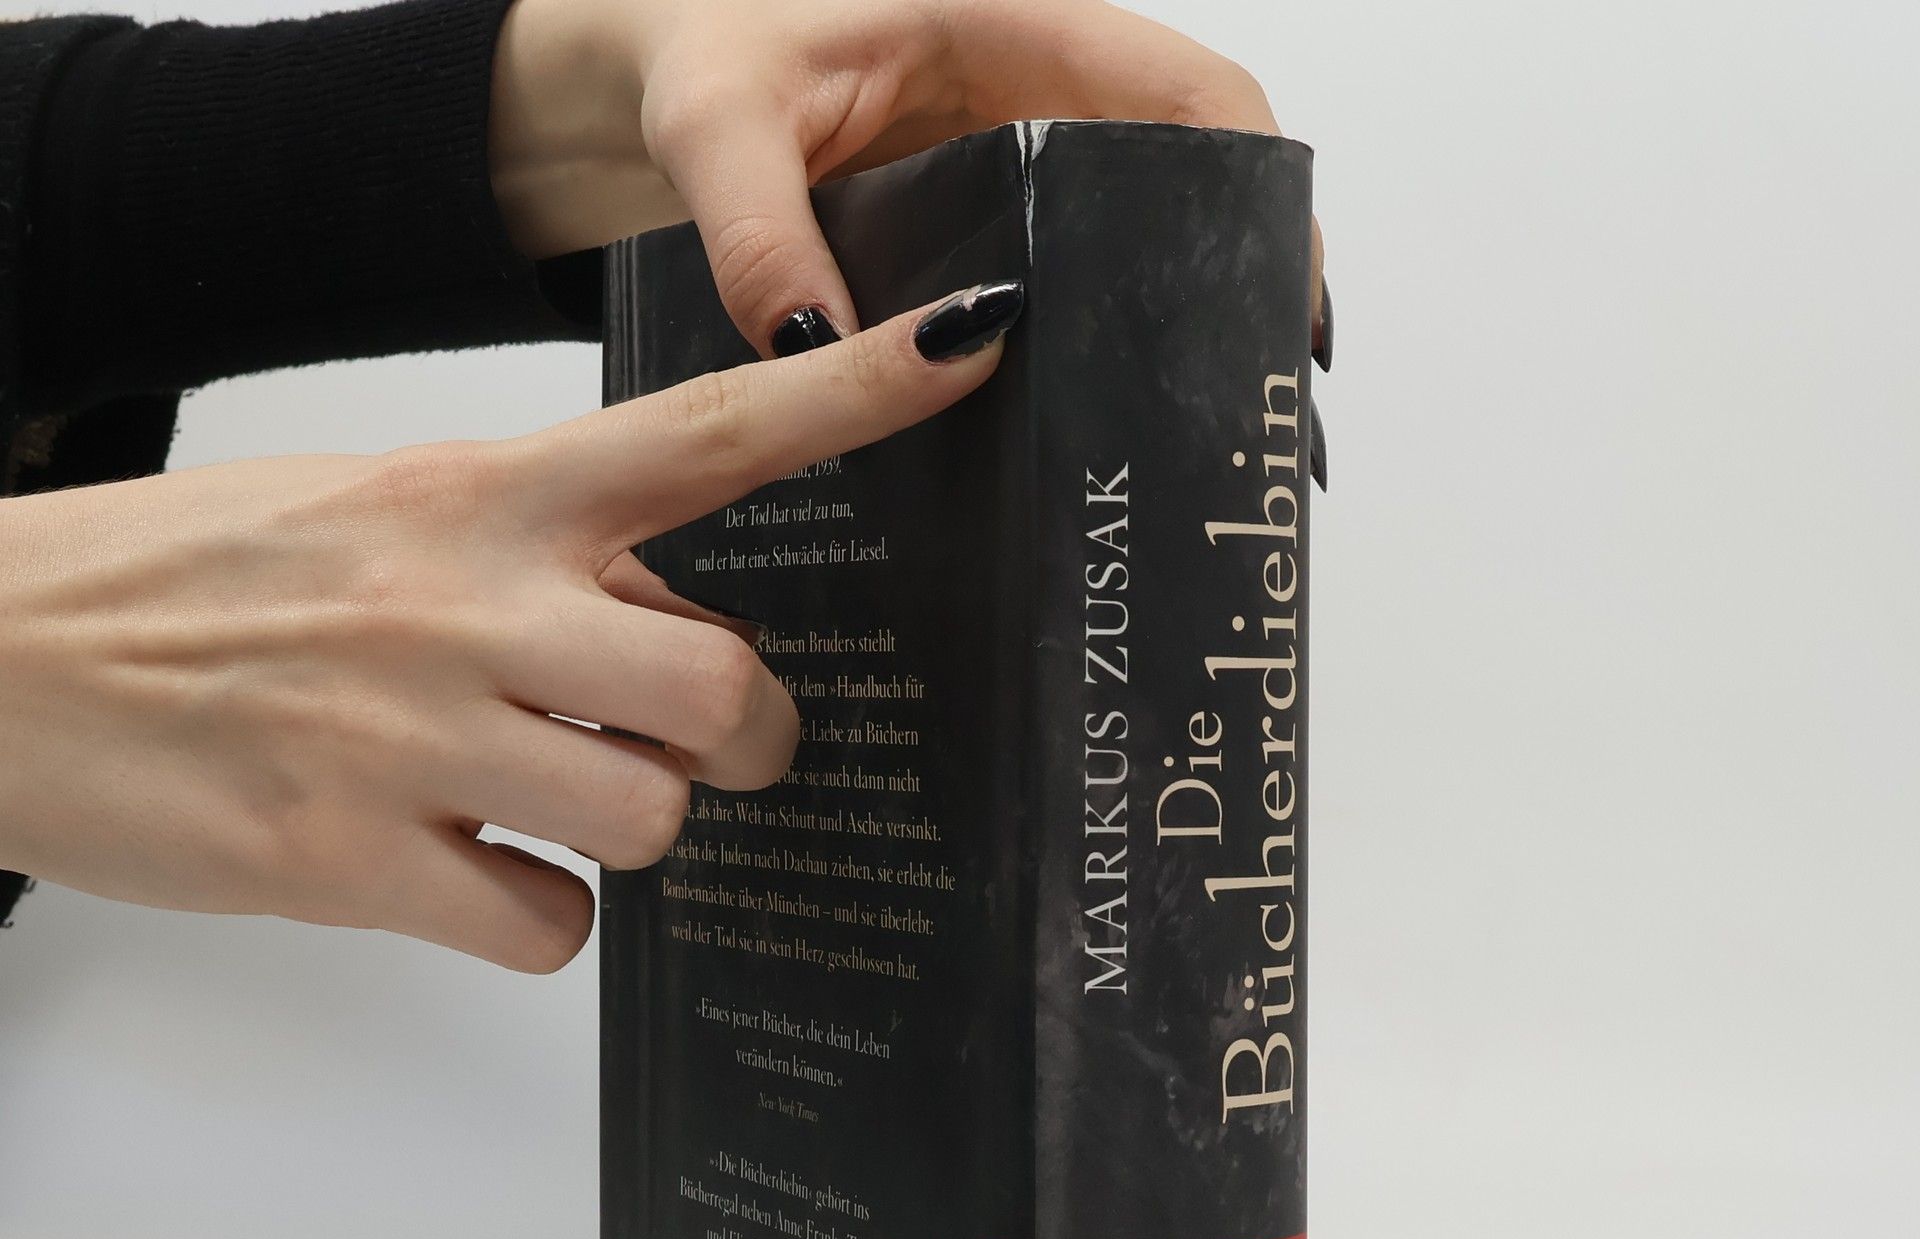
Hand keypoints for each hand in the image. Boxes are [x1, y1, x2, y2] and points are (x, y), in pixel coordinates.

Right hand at [0, 290, 1014, 971]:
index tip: (972, 347)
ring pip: (652, 822)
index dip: (857, 390)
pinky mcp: (350, 858)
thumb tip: (680, 631)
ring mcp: (410, 736)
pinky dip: (537, 917)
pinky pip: (549, 927)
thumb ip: (542, 561)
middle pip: (727, 689)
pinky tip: (469, 872)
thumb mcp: (383, 519)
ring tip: (540, 800)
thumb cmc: (199, 584)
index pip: (711, 431)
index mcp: (484, 495)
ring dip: (630, 828)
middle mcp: (465, 603)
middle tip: (707, 747)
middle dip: (750, 741)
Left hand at [489, 0, 1323, 354]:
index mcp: (1013, 29)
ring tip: (1199, 443)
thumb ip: (757, 231)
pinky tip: (1090, 433)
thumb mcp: (716, 125)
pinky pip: (1064, 288)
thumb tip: (820, 354)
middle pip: (1190, 184)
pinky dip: (1090, 353)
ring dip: (1172, 333)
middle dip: (1236, 287)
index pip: (1189, 93)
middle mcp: (1037, 100)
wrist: (655, 63)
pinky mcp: (980, 233)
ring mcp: (1014, 173)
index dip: (1256, 190)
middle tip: (1254, 407)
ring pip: (1134, 245)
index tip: (1282, 293)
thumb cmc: (694, 47)